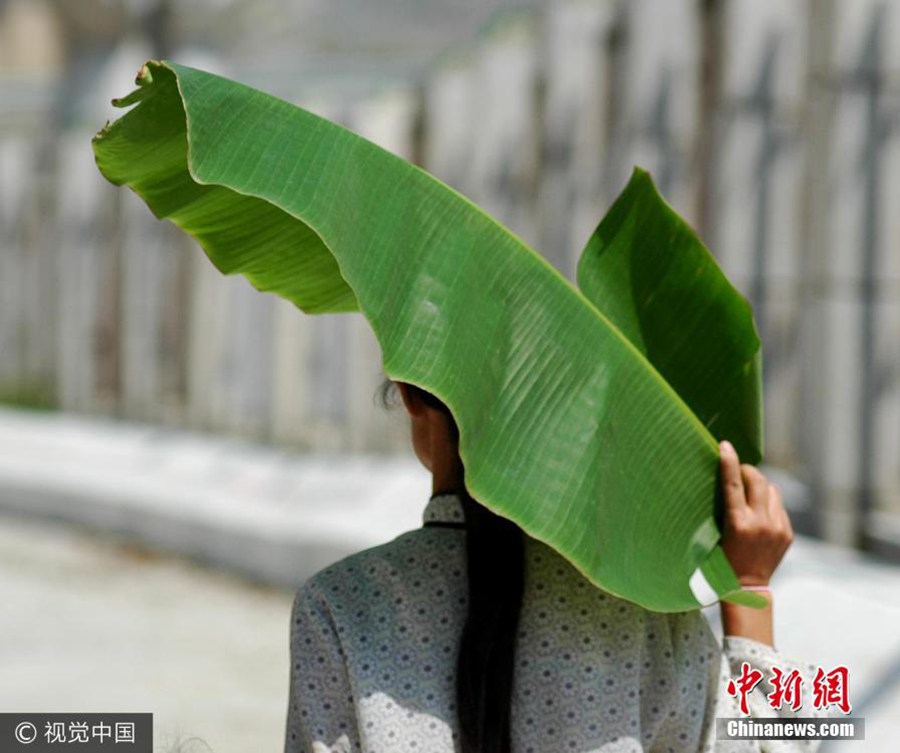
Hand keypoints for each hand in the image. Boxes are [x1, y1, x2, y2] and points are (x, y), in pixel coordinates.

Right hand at [719, 440, 793, 586]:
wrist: (747, 587)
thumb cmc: (721, 559)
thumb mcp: (716, 533)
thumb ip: (725, 508)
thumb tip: (728, 480)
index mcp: (738, 524)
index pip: (732, 484)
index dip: (728, 461)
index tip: (724, 445)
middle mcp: (761, 524)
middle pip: (757, 480)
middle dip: (747, 470)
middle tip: (738, 471)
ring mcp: (777, 528)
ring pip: (771, 490)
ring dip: (759, 487)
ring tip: (749, 497)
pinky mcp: (787, 533)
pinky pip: (778, 506)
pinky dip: (768, 504)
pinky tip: (759, 515)